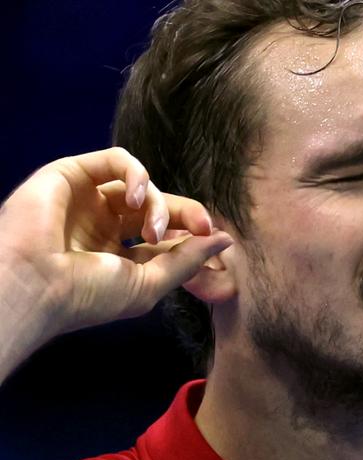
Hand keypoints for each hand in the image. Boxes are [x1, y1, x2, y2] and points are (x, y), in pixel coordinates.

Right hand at [0, 147, 232, 336]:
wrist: (34, 286)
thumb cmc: (88, 295)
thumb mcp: (149, 283)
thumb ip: (187, 260)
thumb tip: (226, 240)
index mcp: (119, 255)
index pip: (167, 235)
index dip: (193, 234)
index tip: (215, 238)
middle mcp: (104, 226)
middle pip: (159, 206)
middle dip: (185, 215)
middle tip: (203, 227)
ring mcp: (89, 200)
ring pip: (142, 186)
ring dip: (158, 205)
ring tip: (152, 231)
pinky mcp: (74, 175)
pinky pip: (117, 160)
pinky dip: (137, 175)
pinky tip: (136, 199)